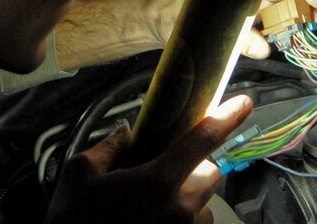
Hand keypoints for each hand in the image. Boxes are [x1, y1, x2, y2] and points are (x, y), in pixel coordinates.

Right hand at [46, 95, 253, 223]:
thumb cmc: (73, 220)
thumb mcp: (80, 173)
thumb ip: (108, 147)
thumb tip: (125, 132)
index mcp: (156, 182)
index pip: (202, 141)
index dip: (226, 119)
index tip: (244, 104)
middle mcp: (179, 210)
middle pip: (210, 174)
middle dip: (192, 167)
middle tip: (163, 170)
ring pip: (205, 204)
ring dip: (189, 197)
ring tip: (155, 205)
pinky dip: (184, 220)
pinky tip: (156, 220)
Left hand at [150, 0, 316, 58]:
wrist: (157, 21)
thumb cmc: (168, 9)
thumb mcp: (195, 18)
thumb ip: (231, 35)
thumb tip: (261, 47)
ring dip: (299, 5)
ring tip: (316, 21)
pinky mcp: (245, 6)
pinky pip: (270, 10)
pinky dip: (286, 18)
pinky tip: (300, 27)